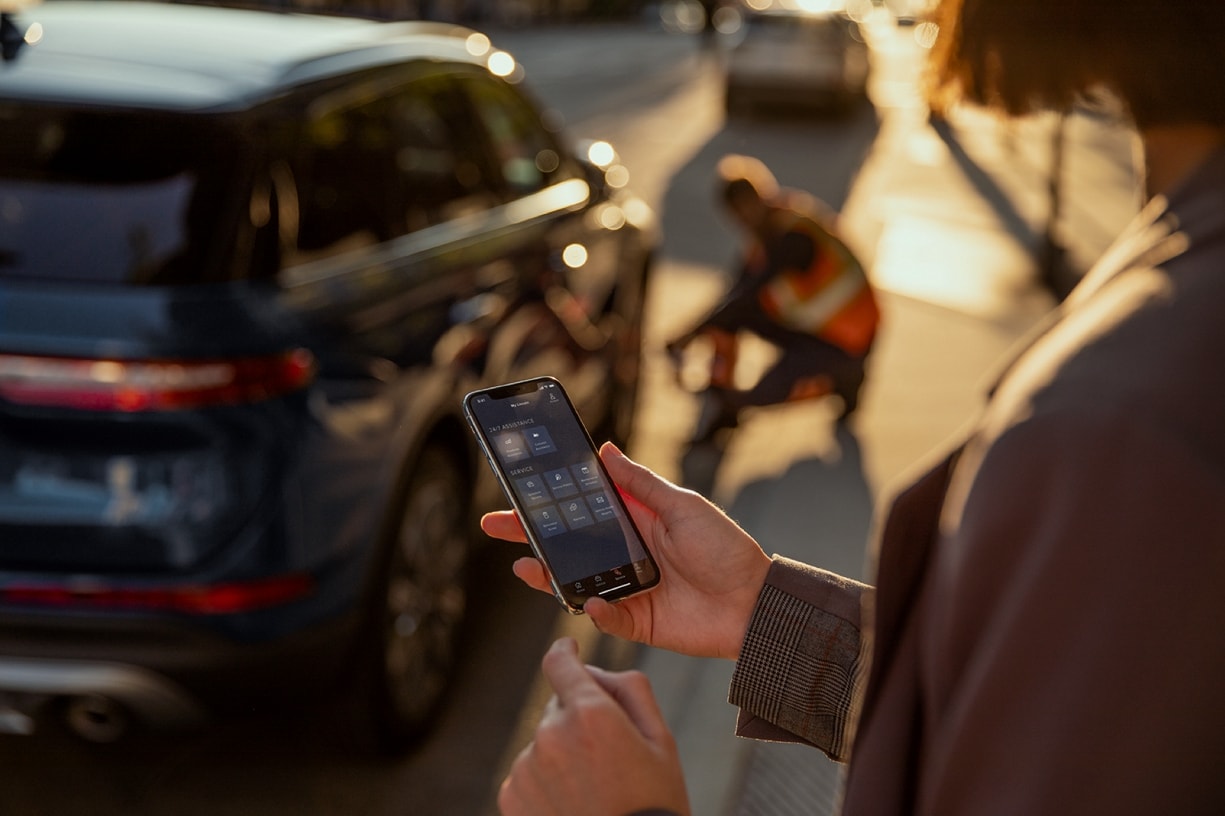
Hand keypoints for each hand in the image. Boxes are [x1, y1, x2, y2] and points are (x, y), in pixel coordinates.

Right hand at [481, 443, 771, 659]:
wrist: (755, 604)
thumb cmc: (726, 549)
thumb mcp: (683, 506)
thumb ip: (641, 484)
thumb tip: (605, 450)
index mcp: (634, 521)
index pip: (582, 508)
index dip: (550, 500)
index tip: (519, 488)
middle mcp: (624, 554)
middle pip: (566, 545)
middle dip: (528, 535)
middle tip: (494, 525)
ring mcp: (625, 588)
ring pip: (574, 582)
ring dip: (547, 576)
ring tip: (526, 566)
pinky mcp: (634, 620)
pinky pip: (603, 616)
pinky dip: (594, 610)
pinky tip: (591, 600)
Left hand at [498, 638, 689, 815]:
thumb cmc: (652, 804)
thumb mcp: (661, 741)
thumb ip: (630, 689)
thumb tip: (595, 670)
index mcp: (591, 715)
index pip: (560, 662)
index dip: (565, 651)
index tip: (568, 650)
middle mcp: (551, 735)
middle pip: (559, 705)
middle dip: (579, 716)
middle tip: (610, 754)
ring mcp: (527, 767)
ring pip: (544, 741)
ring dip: (562, 751)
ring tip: (593, 788)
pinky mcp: (511, 796)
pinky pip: (528, 770)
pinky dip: (546, 779)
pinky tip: (573, 802)